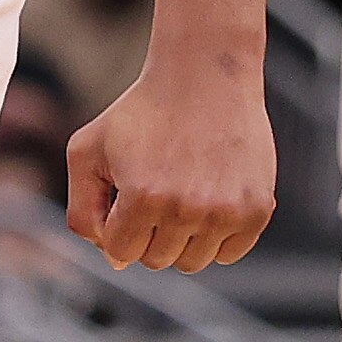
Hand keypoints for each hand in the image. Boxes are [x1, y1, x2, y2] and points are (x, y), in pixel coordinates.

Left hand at [65, 58, 274, 272]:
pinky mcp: (257, 209)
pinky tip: (205, 198)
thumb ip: (84, 210)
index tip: (122, 196)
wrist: (203, 79)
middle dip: (146, 233)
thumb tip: (116, 261)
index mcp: (143, 198)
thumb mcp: (88, 151)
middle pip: (157, 260)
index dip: (116, 226)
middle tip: (152, 189)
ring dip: (180, 238)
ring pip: (193, 262)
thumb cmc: (140, 114)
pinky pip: (229, 253)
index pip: (121, 251)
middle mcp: (187, 210)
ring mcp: (226, 212)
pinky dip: (214, 236)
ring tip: (178, 194)